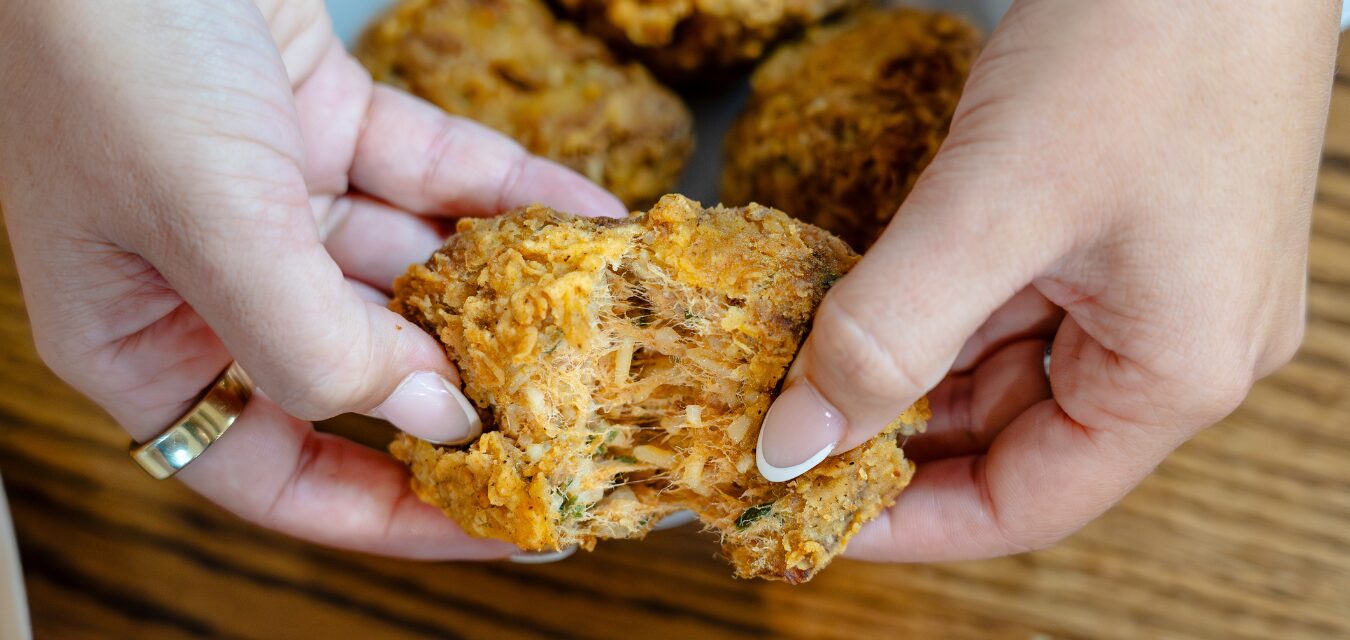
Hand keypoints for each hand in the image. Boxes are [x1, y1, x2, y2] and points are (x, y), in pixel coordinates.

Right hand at [0, 0, 623, 558]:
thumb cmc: (105, 52)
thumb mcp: (203, 221)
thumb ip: (314, 341)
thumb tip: (436, 419)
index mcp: (144, 341)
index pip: (276, 470)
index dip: (388, 511)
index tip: (498, 525)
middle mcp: (210, 280)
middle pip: (361, 372)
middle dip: (470, 392)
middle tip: (578, 416)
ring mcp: (270, 199)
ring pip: (409, 271)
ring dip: (505, 288)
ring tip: (602, 317)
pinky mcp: (321, 120)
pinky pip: (433, 175)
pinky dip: (507, 194)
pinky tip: (586, 217)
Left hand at [755, 0, 1337, 559]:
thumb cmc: (1141, 46)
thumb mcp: (992, 204)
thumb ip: (888, 334)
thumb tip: (792, 444)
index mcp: (1176, 373)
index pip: (1024, 504)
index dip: (908, 523)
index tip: (804, 512)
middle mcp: (1175, 347)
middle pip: (1009, 439)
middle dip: (891, 439)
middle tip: (781, 431)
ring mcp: (1150, 286)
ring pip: (998, 367)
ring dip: (902, 368)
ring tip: (800, 368)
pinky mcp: (1118, 230)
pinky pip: (1009, 299)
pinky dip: (931, 306)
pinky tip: (859, 299)